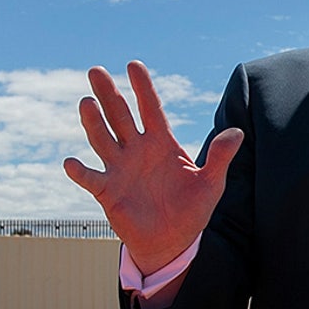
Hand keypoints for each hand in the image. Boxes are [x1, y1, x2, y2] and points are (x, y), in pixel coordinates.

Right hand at [63, 61, 243, 273]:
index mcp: (162, 143)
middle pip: (120, 116)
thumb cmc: (191, 210)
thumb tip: (237, 132)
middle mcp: (137, 150)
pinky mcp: (108, 191)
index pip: (151, 108)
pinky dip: (80, 171)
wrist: (172, 242)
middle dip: (109, 94)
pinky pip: (91, 178)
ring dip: (94, 123)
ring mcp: (120, 169)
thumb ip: (220, 158)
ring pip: (103, 140)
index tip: (133, 65)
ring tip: (86, 103)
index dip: (143, 87)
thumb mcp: (211, 184)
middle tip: (96, 71)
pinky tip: (70, 162)